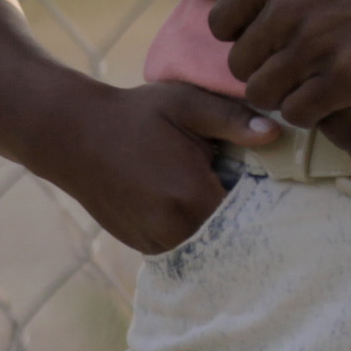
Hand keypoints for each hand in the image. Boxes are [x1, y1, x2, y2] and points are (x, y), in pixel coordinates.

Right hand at [55, 80, 275, 254]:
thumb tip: (276, 132)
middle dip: (241, 209)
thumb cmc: (136, 115)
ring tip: (209, 185)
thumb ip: (233, 121)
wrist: (74, 136)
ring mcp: (155, 243)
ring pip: (206, 241)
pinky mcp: (141, 246)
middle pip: (229, 231)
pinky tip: (185, 197)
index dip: (262, 196)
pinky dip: (191, 227)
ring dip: (215, 220)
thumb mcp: (187, 105)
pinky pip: (182, 244)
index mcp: (192, 197)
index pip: (250, 213)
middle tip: (238, 177)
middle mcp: (174, 230)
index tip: (266, 177)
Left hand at [210, 0, 350, 125]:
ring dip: (285, 92)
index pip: (222, 23)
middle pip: (242, 63)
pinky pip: (301, 112)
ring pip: (266, 93)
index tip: (275, 32)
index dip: (245, 31)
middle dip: (264, 65)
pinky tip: (336, 93)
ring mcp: (317, 45)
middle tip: (297, 62)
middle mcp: (286, 8)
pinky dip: (311, 109)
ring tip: (314, 82)